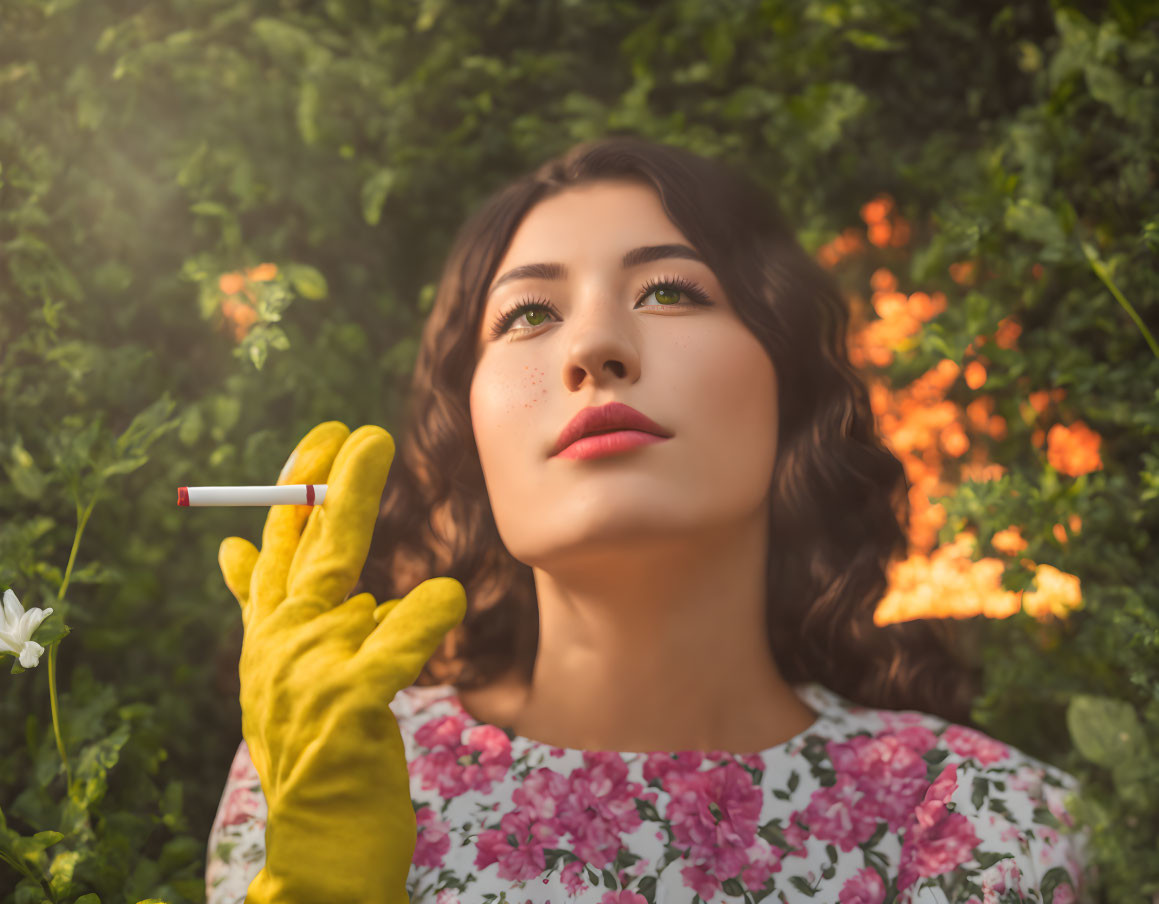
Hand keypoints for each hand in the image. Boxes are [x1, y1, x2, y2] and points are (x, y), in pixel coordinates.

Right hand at [218, 421, 465, 902]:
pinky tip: (445, 596)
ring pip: (342, 588)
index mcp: (270, 635)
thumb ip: (269, 610)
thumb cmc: (316, 756)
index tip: (325, 439)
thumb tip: (238, 547)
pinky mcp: (344, 711)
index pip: (279, 546)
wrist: (319, 849)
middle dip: (333, 482)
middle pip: (307, 551)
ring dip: (357, 517)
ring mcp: (306, 678)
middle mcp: (278, 648)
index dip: (300, 487)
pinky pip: (388, 650)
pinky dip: (419, 620)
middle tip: (363, 431)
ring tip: (375, 458)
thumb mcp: (282, 673)